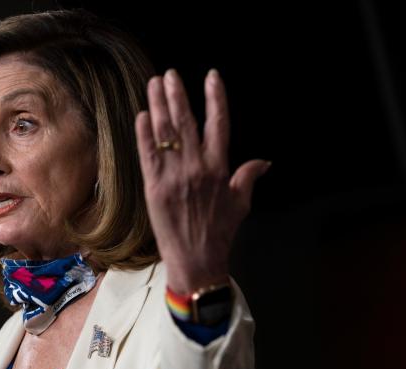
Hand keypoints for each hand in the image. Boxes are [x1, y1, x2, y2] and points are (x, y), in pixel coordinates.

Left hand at [135, 69, 269, 294]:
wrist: (196, 259)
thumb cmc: (219, 232)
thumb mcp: (241, 203)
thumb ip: (248, 177)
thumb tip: (264, 161)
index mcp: (219, 168)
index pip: (219, 123)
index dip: (215, 97)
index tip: (211, 76)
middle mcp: (197, 167)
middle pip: (186, 121)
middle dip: (178, 95)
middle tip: (170, 74)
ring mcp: (174, 176)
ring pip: (165, 133)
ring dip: (158, 105)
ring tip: (154, 84)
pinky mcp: (154, 187)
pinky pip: (147, 154)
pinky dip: (144, 133)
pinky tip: (141, 115)